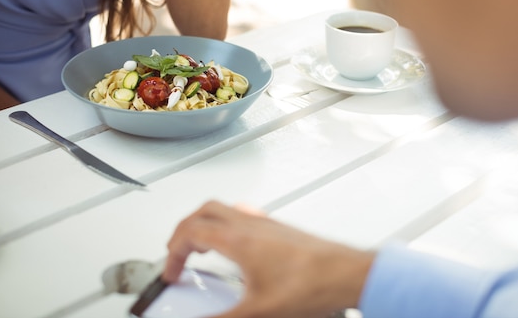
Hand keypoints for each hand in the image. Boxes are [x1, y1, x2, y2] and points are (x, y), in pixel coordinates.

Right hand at [163, 201, 374, 317]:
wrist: (346, 273)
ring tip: (201, 247)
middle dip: (183, 230)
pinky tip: (237, 244)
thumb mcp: (258, 311)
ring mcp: (266, 223)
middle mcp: (251, 224)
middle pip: (204, 211)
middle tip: (178, 252)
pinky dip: (229, 225)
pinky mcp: (279, 228)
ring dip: (205, 224)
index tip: (172, 272)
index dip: (172, 253)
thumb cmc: (312, 284)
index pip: (190, 233)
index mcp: (239, 240)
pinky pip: (245, 215)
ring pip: (225, 209)